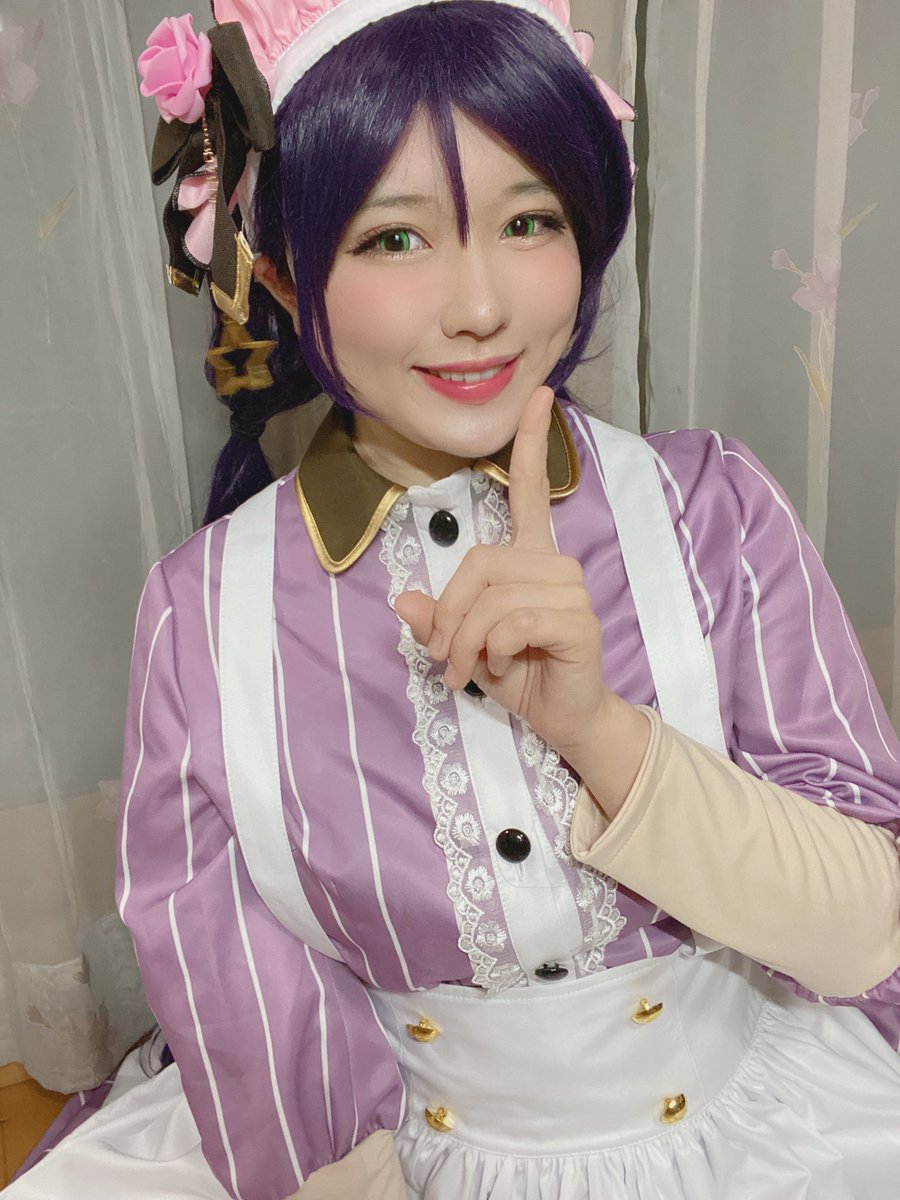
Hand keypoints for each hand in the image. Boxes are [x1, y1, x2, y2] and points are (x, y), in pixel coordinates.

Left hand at [394, 387, 611, 757]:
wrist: (564, 720)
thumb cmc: (519, 675)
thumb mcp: (465, 648)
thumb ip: (437, 623)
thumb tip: (403, 601)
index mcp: (530, 559)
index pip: (531, 492)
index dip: (531, 444)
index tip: (538, 394)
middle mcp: (554, 565)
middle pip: (479, 562)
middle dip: (449, 616)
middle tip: (445, 659)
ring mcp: (571, 591)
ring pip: (492, 597)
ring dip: (467, 641)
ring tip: (472, 669)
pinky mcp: (579, 622)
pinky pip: (514, 621)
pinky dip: (495, 649)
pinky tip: (505, 666)